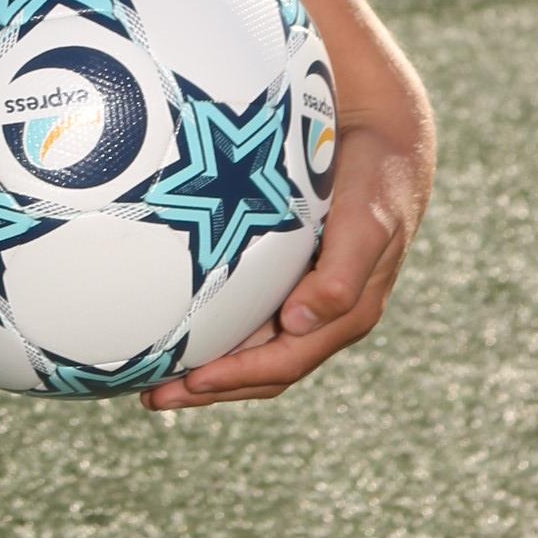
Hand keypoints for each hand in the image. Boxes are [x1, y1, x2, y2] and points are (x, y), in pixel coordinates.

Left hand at [140, 97, 435, 412]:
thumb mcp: (366, 225)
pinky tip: (176, 322)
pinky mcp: (286, 272)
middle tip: (152, 398)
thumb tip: (299, 323)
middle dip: (208, 388)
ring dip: (206, 366)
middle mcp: (321, 314)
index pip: (283, 363)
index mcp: (344, 314)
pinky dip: (213, 327)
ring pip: (251, 346)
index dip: (235, 379)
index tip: (188, 384)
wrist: (385, 139)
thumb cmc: (375, 183)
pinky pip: (247, 312)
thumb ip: (340, 276)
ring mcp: (303, 295)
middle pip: (260, 368)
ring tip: (153, 375)